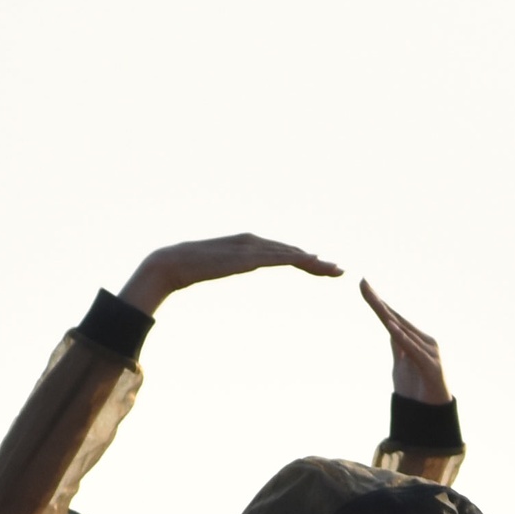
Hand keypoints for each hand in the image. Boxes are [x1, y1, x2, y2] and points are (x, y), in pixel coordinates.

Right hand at [119, 235, 340, 313]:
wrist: (172, 263)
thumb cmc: (191, 269)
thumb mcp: (217, 269)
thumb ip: (230, 267)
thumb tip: (233, 270)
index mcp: (249, 245)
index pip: (283, 254)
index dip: (306, 261)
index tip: (324, 270)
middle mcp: (254, 242)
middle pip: (293, 252)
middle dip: (318, 262)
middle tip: (341, 271)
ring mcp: (251, 248)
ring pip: (291, 254)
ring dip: (316, 263)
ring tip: (336, 271)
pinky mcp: (247, 256)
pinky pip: (279, 258)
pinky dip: (299, 260)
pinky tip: (314, 264)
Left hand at [361, 281, 450, 404]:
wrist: (432, 418)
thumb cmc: (418, 391)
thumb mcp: (402, 365)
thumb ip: (399, 346)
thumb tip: (391, 328)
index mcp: (416, 340)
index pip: (393, 317)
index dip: (378, 301)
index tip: (363, 284)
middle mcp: (425, 341)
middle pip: (397, 318)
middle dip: (378, 301)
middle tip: (362, 283)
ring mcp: (430, 353)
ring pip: (404, 332)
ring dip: (388, 316)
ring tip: (374, 300)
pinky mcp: (432, 368)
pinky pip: (414, 351)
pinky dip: (403, 339)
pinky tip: (391, 328)